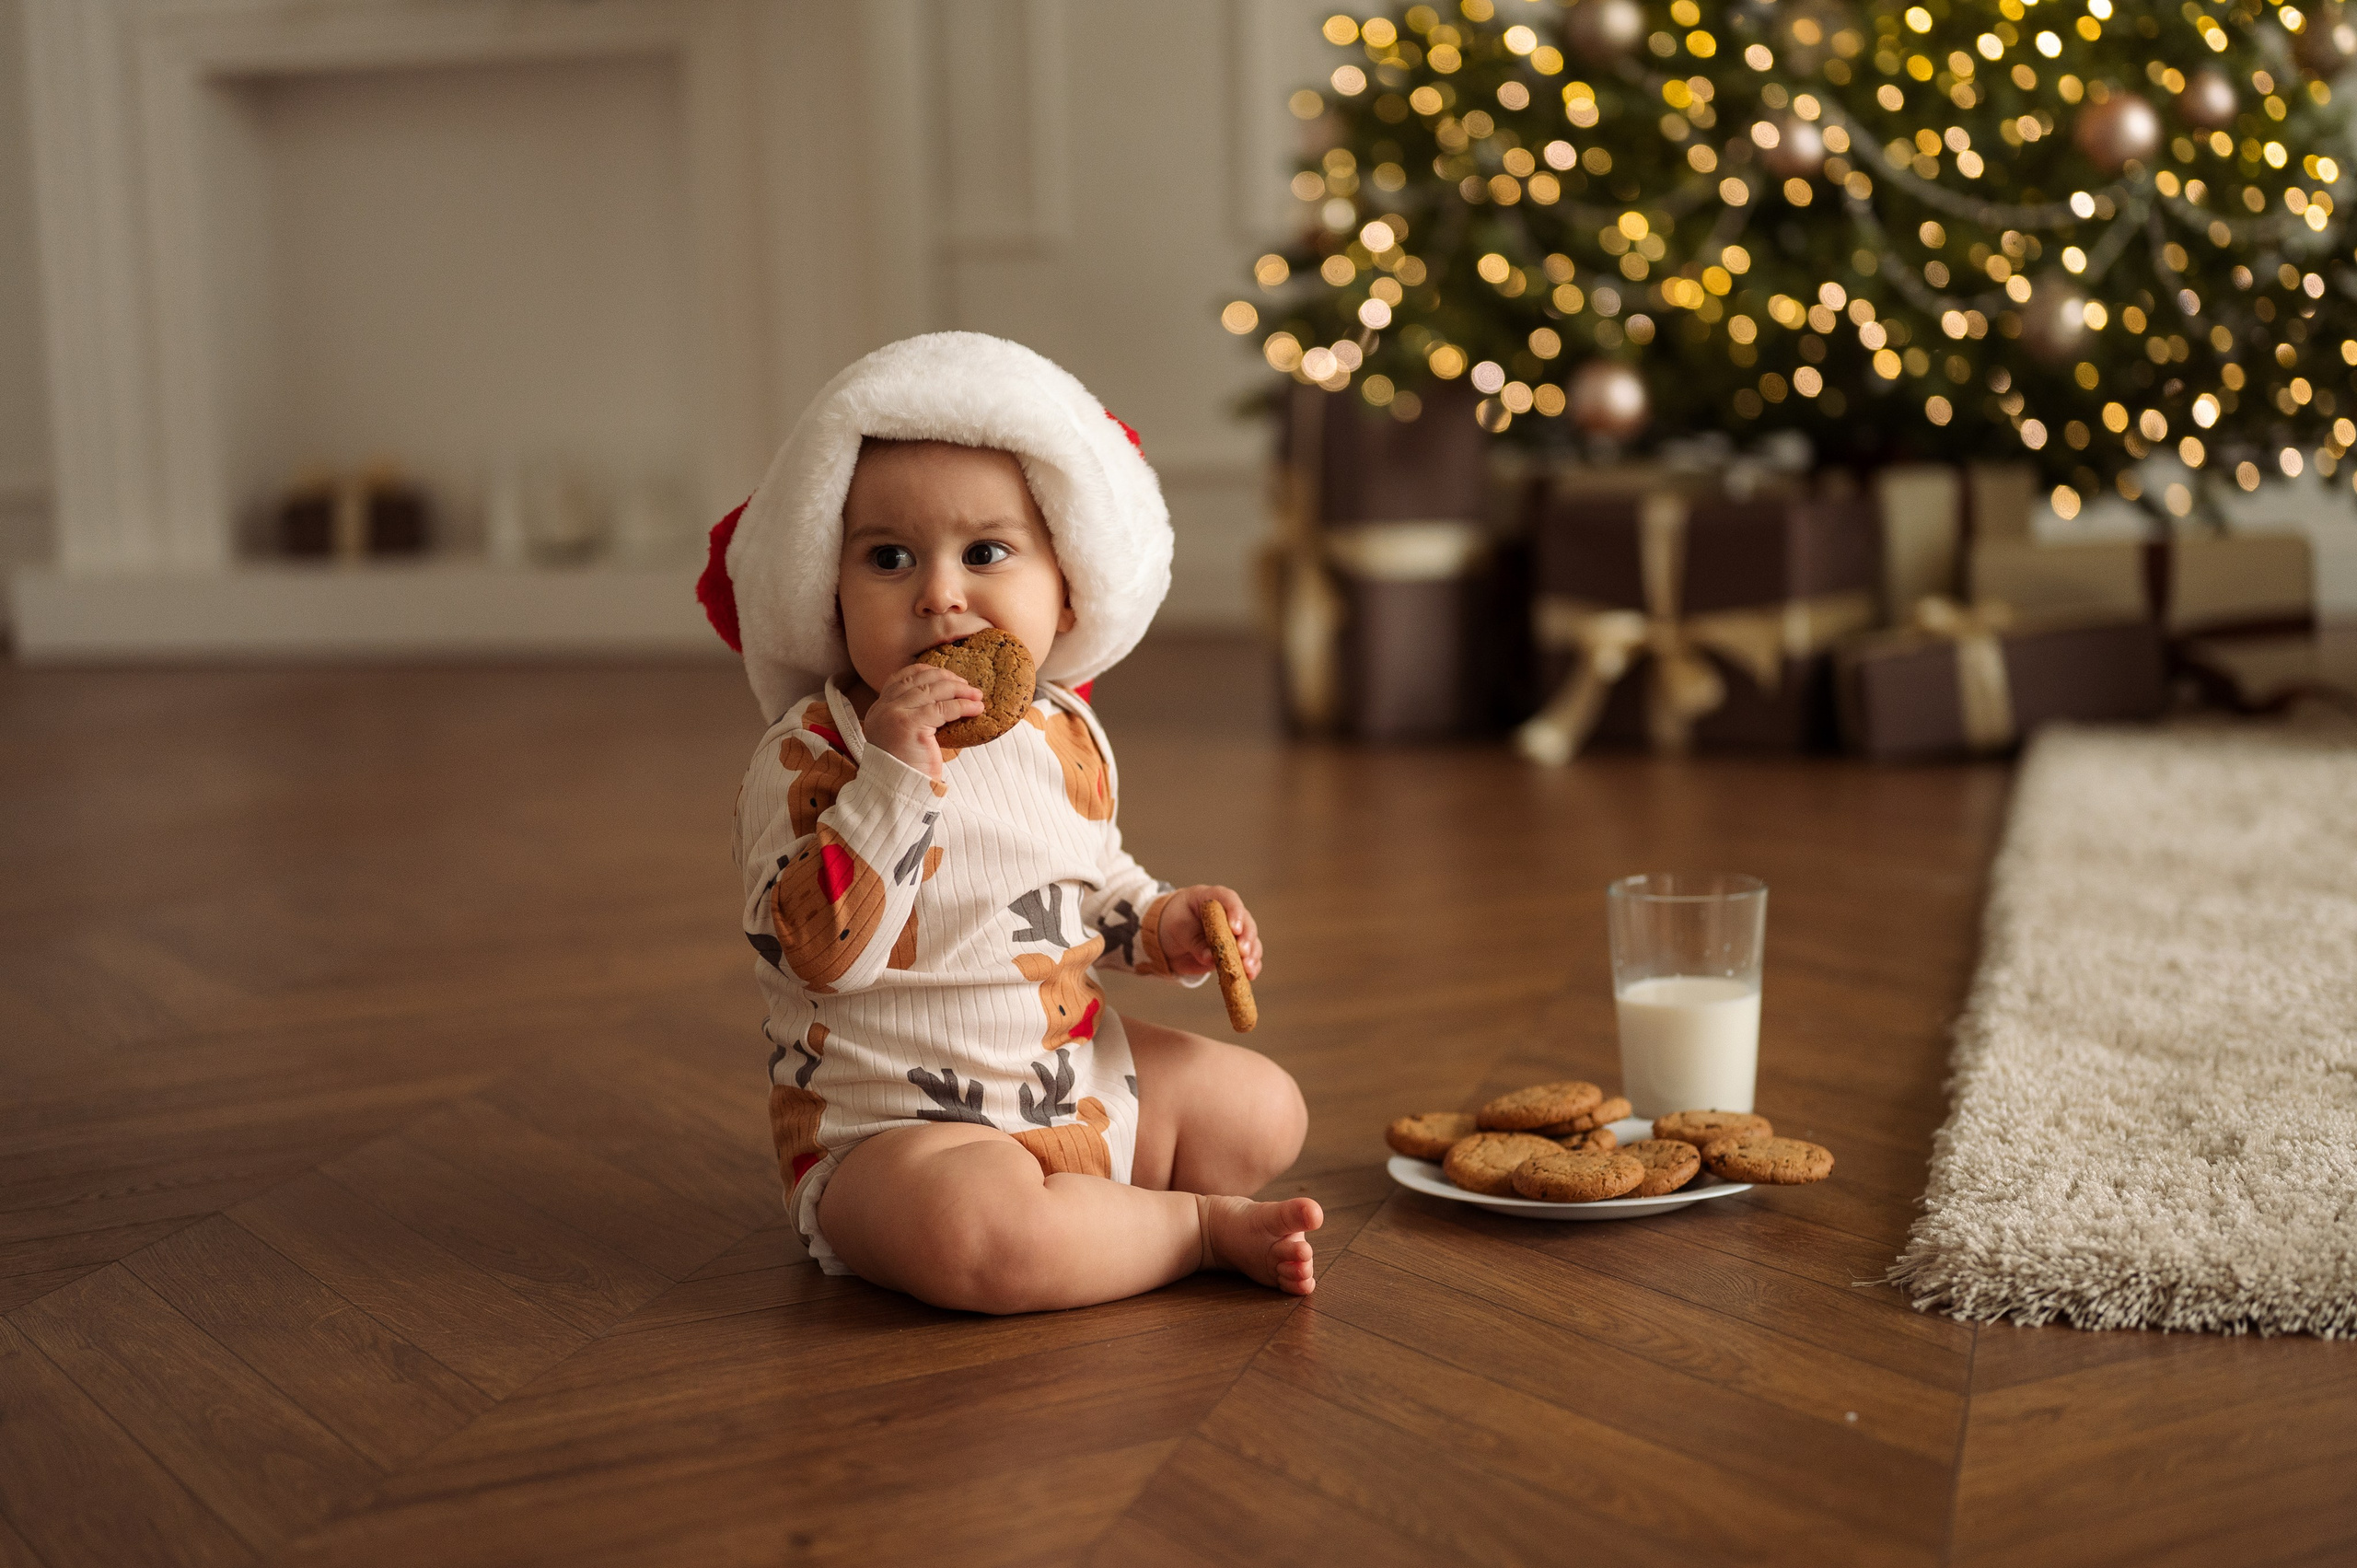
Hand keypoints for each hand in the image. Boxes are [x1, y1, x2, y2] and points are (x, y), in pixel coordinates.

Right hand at [861, 662, 982, 779]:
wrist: (898, 794)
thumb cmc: (908, 770)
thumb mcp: (906, 737)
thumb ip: (914, 717)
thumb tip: (946, 701)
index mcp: (879, 710)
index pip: (900, 678)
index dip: (925, 672)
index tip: (947, 676)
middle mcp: (883, 709)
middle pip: (918, 680)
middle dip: (946, 678)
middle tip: (967, 685)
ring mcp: (894, 715)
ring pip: (932, 690)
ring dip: (959, 689)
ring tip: (977, 695)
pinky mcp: (910, 725)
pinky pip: (943, 708)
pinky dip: (963, 705)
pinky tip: (976, 708)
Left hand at [1157, 885, 1261, 979]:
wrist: (1166, 938)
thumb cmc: (1172, 922)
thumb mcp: (1178, 928)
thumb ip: (1194, 942)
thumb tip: (1211, 958)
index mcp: (1212, 899)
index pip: (1229, 899)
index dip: (1235, 913)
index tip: (1235, 929)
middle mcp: (1228, 914)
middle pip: (1246, 922)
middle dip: (1247, 938)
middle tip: (1242, 952)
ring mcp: (1233, 934)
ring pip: (1251, 941)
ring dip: (1252, 955)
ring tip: (1248, 968)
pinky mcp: (1233, 951)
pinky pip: (1247, 957)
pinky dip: (1250, 966)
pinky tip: (1250, 975)